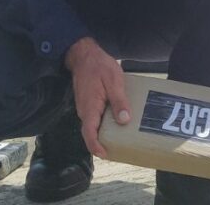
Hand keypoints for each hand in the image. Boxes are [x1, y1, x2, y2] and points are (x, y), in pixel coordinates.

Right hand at [64, 37, 130, 159]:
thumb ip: (119, 101)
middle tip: (119, 150)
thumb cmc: (99, 66)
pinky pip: (95, 118)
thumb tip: (124, 120)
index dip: (96, 146)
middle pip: (91, 133)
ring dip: (103, 134)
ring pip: (93, 126)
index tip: (106, 154)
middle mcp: (85, 110)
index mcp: (90, 107)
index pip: (89, 133)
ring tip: (120, 138)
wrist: (85, 55)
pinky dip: (104, 124)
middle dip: (102, 144)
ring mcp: (86, 107)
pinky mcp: (89, 103)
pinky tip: (117, 121)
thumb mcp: (114, 81)